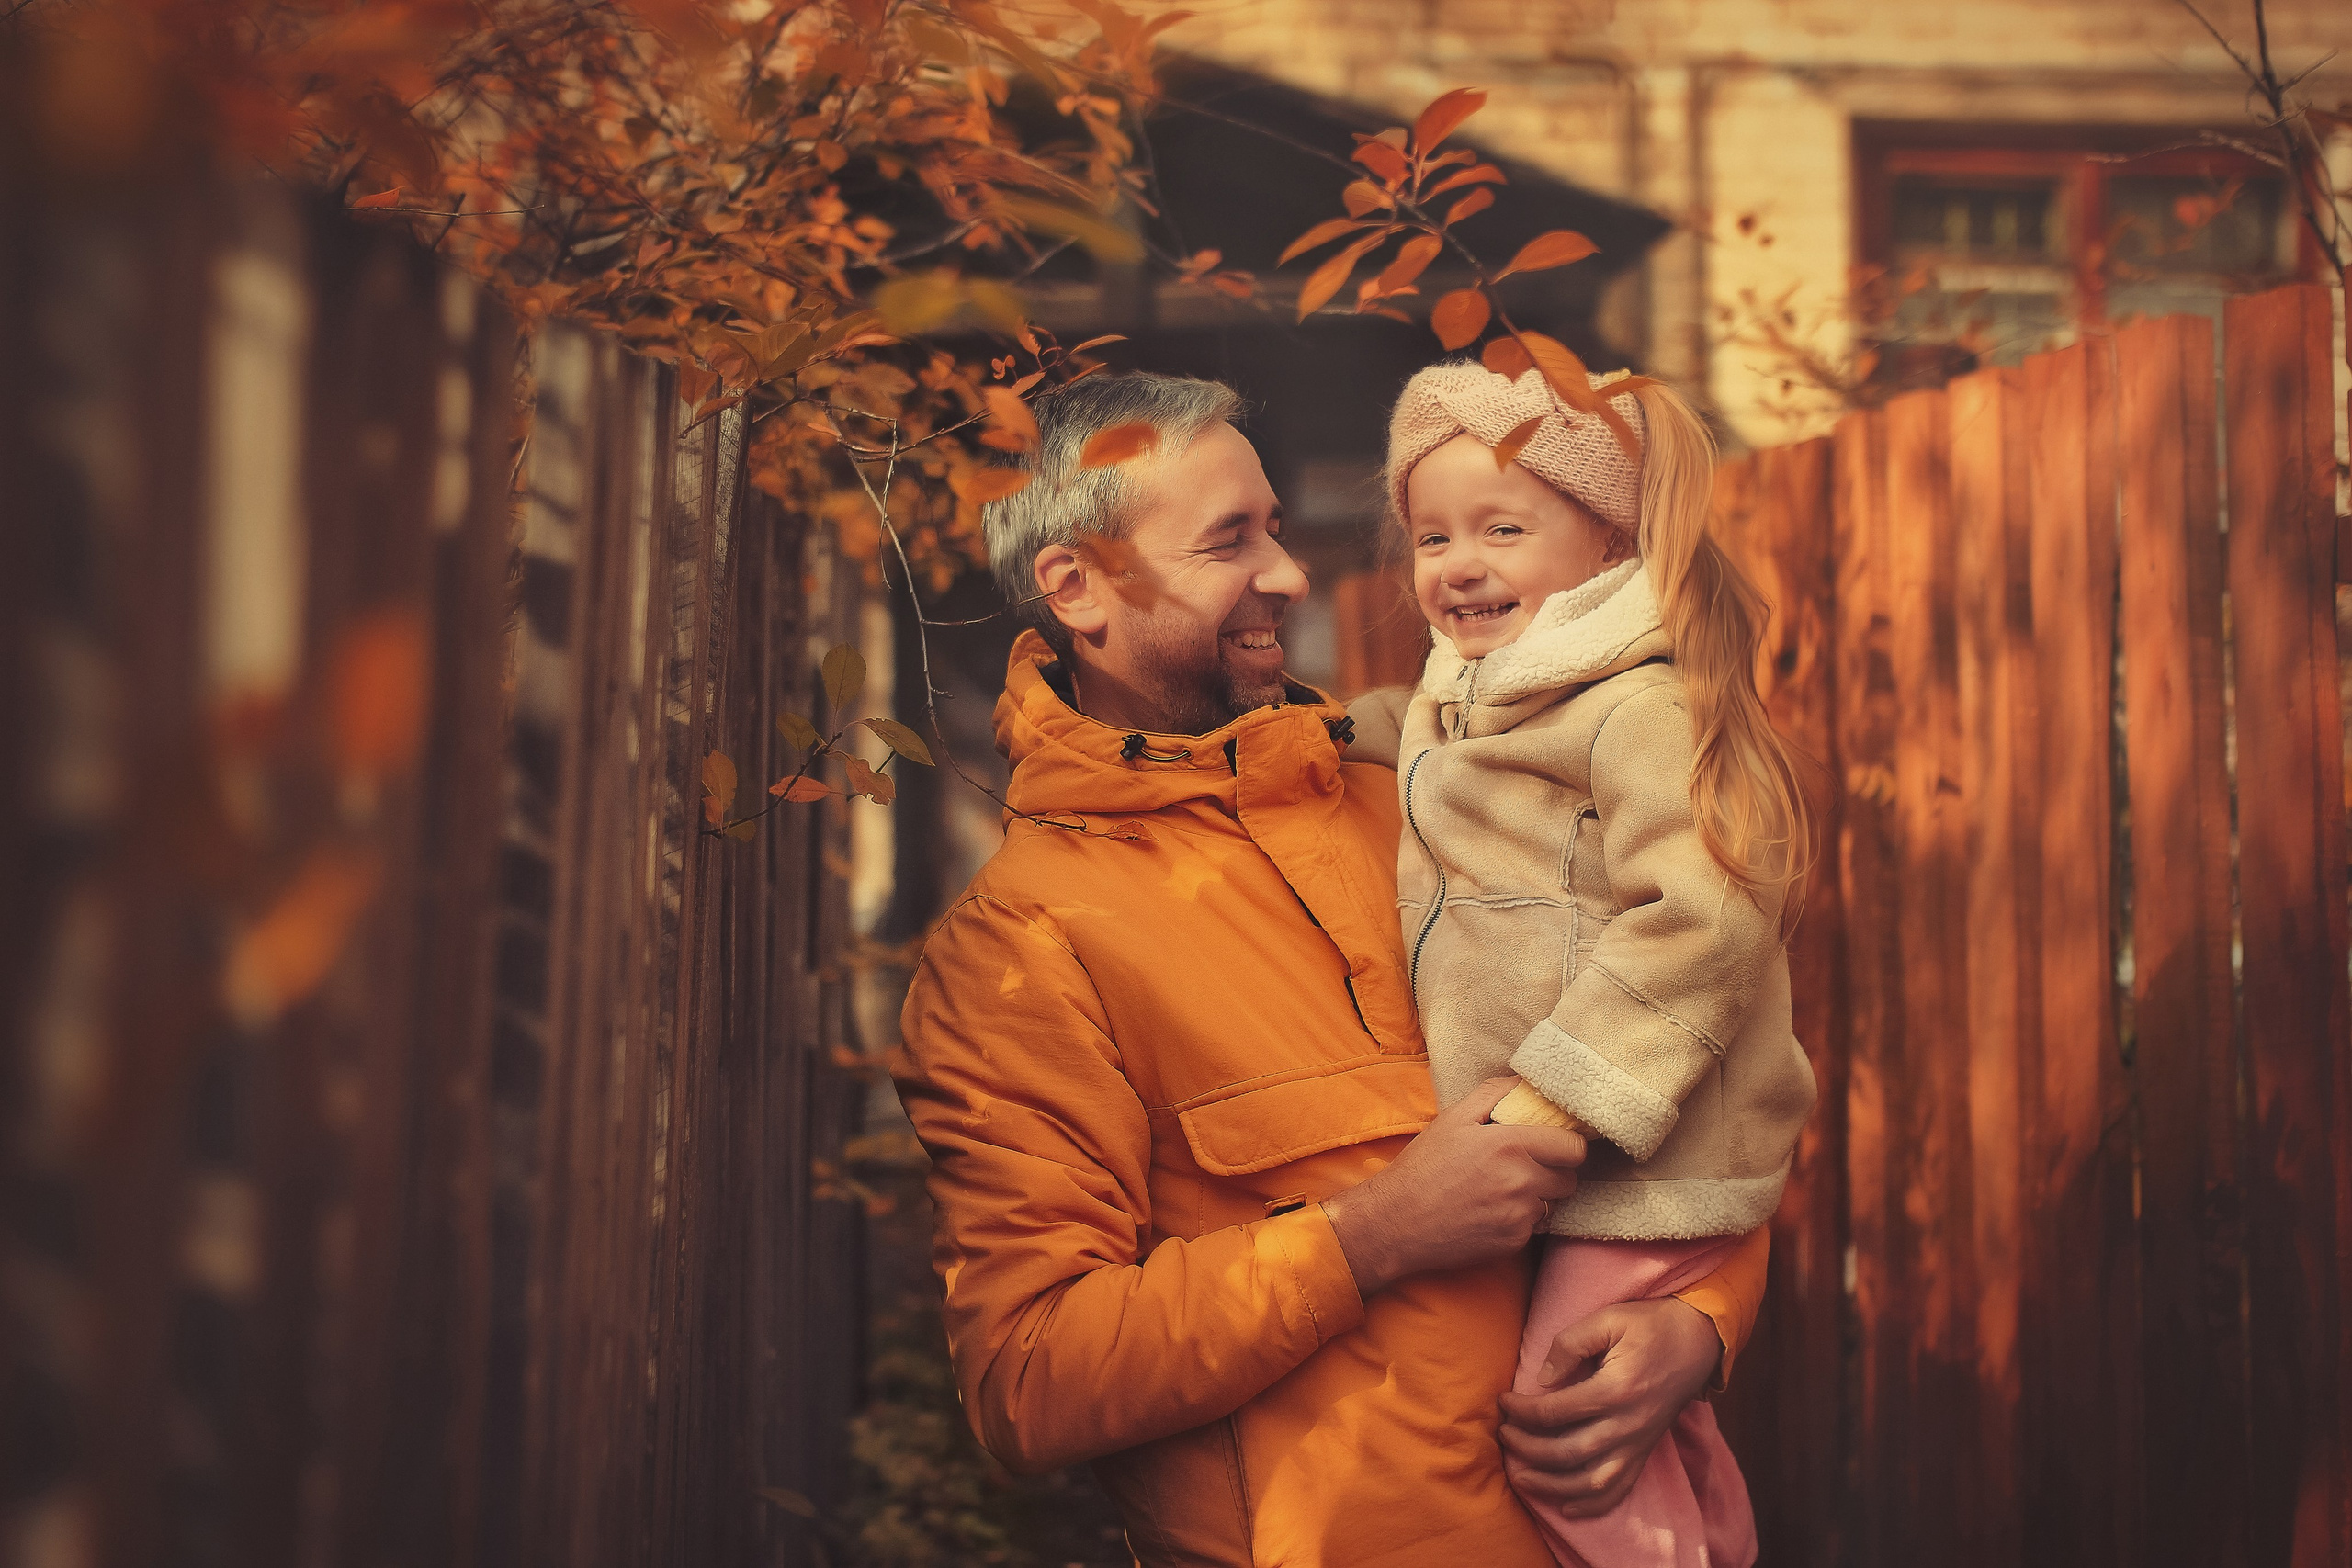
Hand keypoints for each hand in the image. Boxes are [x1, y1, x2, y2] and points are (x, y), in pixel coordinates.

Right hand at [1320, 1078, 1585, 1295]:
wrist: (1395, 1222)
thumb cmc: (1422, 1167)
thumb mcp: (1452, 1118)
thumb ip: (1494, 1094)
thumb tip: (1523, 1082)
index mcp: (1510, 1145)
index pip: (1574, 1147)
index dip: (1566, 1145)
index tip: (1552, 1144)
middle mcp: (1521, 1181)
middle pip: (1570, 1178)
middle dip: (1554, 1172)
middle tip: (1526, 1167)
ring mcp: (1519, 1216)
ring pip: (1553, 1204)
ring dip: (1538, 1197)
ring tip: (1503, 1190)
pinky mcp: (1513, 1243)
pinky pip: (1534, 1228)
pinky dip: (1520, 1220)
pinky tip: (1491, 1213)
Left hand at [1497, 1297, 1722, 1515]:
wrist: (1698, 1340)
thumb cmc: (1650, 1325)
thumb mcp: (1609, 1318)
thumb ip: (1571, 1344)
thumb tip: (1543, 1378)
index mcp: (1616, 1390)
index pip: (1555, 1412)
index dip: (1521, 1411)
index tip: (1504, 1402)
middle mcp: (1628, 1425)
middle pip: (1567, 1453)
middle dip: (1527, 1449)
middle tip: (1504, 1436)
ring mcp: (1639, 1443)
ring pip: (1590, 1481)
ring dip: (1552, 1486)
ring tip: (1521, 1478)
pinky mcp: (1646, 1450)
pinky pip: (1620, 1489)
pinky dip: (1593, 1504)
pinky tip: (1567, 1507)